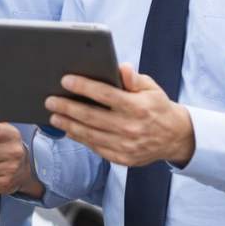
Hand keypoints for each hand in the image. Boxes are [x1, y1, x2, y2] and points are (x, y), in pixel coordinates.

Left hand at [44, 63, 195, 166]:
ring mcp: (126, 145)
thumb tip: (121, 67)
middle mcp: (131, 127)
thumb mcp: (150, 88)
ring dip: (68, 125)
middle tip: (50, 100)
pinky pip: (95, 147)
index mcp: (138, 107)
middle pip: (91, 116)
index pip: (104, 94)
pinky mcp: (122, 158)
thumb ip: (132, 78)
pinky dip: (79, 138)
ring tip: (53, 116)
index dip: (83, 86)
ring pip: (89, 134)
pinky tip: (68, 130)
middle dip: (67, 107)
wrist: (174, 137)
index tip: (65, 80)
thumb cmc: (157, 107)